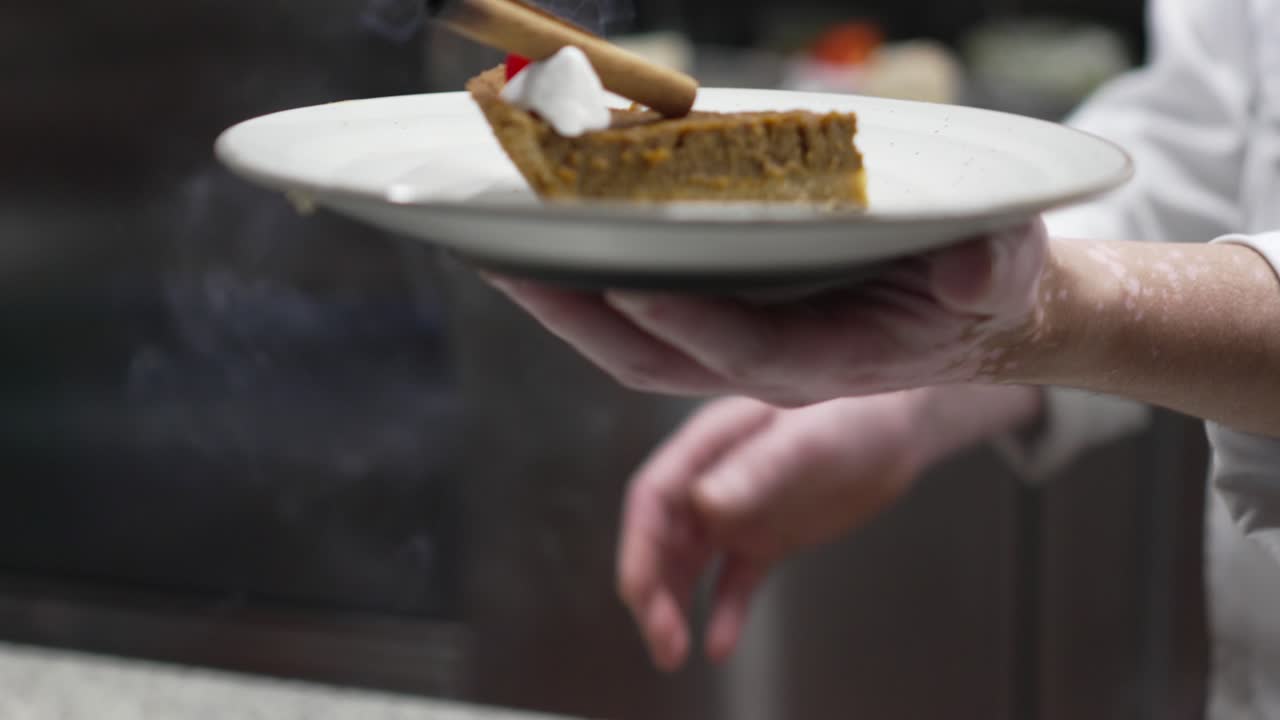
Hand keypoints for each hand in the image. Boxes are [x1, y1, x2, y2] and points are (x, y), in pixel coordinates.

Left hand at [486, 221, 1047, 405]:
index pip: (751, 351)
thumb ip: (992, 270)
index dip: (689, 321)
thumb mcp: (1005, 266)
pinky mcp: (727, 326)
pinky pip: (644, 321)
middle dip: (582, 318)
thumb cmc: (986, 284)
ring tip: (501, 256)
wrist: (980, 317)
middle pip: (660, 359)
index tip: (624, 275)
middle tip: (510, 265)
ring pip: (636, 346)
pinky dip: (591, 293)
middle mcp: (774, 364)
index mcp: (835, 361)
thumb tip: (972, 275)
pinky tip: (552, 251)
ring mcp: (741, 348)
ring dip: (566, 308)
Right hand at [617, 393, 926, 670]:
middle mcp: (711, 479)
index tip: (637, 594)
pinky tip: (718, 646)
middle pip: (662, 539)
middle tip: (663, 642)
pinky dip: (723, 612)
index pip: (653, 496)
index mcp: (708, 444)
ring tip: (673, 655)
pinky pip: (734, 581)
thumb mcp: (804, 440)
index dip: (638, 546)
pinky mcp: (765, 539)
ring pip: (688, 565)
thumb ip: (756, 470)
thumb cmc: (852, 413)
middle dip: (653, 590)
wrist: (898, 429)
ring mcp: (737, 511)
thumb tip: (703, 503)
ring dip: (675, 606)